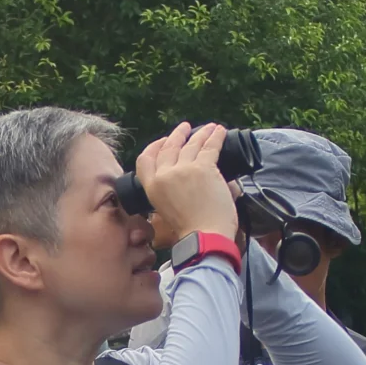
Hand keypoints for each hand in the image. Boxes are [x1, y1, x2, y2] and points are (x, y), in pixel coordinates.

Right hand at [135, 122, 240, 247]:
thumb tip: (184, 183)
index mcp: (152, 187)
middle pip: (169, 147)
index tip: (163, 141)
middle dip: (178, 135)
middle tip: (186, 128)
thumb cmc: (190, 231)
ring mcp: (184, 169)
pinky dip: (215, 137)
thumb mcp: (166, 211)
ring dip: (201, 134)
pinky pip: (210, 147)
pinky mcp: (204, 168)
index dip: (154, 147)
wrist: (205, 237)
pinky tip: (219, 131)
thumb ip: (169, 194)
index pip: (145, 159)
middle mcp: (164, 175)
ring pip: (191, 144)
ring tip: (209, 127)